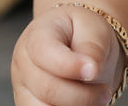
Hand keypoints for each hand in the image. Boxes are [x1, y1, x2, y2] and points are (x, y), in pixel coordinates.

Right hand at [12, 4, 126, 105]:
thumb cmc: (84, 35)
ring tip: (96, 98)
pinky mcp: (28, 105)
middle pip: (47, 89)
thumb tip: (92, 70)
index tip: (93, 71)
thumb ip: (93, 48)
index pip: (45, 53)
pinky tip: (82, 103)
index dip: (71, 66)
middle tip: (105, 90)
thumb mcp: (94, 30)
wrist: (80, 46)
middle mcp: (23, 63)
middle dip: (83, 95)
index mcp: (37, 35)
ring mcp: (22, 88)